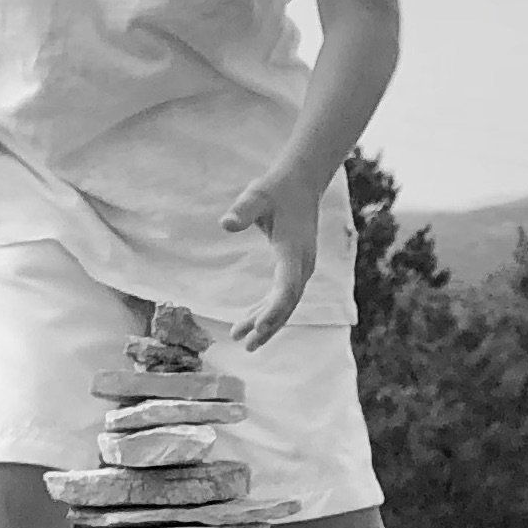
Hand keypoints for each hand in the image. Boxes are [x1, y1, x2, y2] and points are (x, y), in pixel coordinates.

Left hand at [219, 158, 321, 349]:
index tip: (259, 326)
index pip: (287, 288)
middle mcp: (302, 264)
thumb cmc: (276, 189)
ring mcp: (301, 268)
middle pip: (287, 304)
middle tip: (246, 344)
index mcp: (293, 251)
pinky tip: (249, 319)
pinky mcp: (295, 267)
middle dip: (268, 325)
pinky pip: (282, 295)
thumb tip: (225, 223)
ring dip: (265, 321)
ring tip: (240, 337)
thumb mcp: (257, 195)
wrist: (301, 182)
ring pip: (285, 303)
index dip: (274, 309)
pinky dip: (267, 309)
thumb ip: (243, 210)